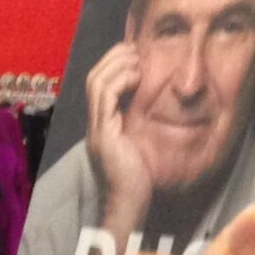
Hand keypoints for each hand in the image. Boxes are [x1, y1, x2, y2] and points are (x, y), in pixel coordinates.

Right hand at [83, 41, 151, 237]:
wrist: (130, 206)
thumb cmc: (141, 179)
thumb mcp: (143, 144)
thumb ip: (144, 126)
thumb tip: (160, 107)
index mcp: (104, 124)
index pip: (100, 84)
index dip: (114, 65)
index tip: (135, 53)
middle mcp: (96, 124)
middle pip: (94, 78)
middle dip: (113, 58)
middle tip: (134, 48)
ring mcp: (97, 130)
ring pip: (96, 84)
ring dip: (116, 65)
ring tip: (136, 58)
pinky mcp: (103, 136)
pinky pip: (105, 99)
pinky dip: (118, 82)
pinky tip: (136, 77)